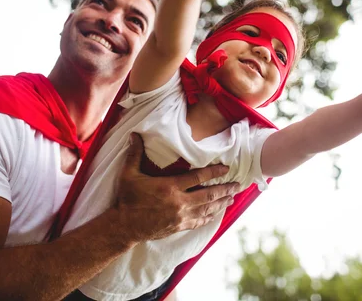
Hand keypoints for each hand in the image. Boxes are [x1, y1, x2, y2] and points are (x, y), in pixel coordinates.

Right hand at [114, 133, 239, 241]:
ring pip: (207, 209)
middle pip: (209, 195)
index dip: (214, 172)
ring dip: (221, 203)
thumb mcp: (128, 174)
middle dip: (225, 189)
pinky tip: (216, 214)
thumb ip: (135, 154)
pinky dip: (209, 217)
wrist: (124, 226)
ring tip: (232, 198)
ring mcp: (181, 216)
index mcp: (170, 187)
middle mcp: (179, 202)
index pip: (198, 177)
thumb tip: (134, 134)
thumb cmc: (127, 199)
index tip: (226, 168)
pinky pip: (199, 221)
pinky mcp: (179, 226)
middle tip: (237, 184)